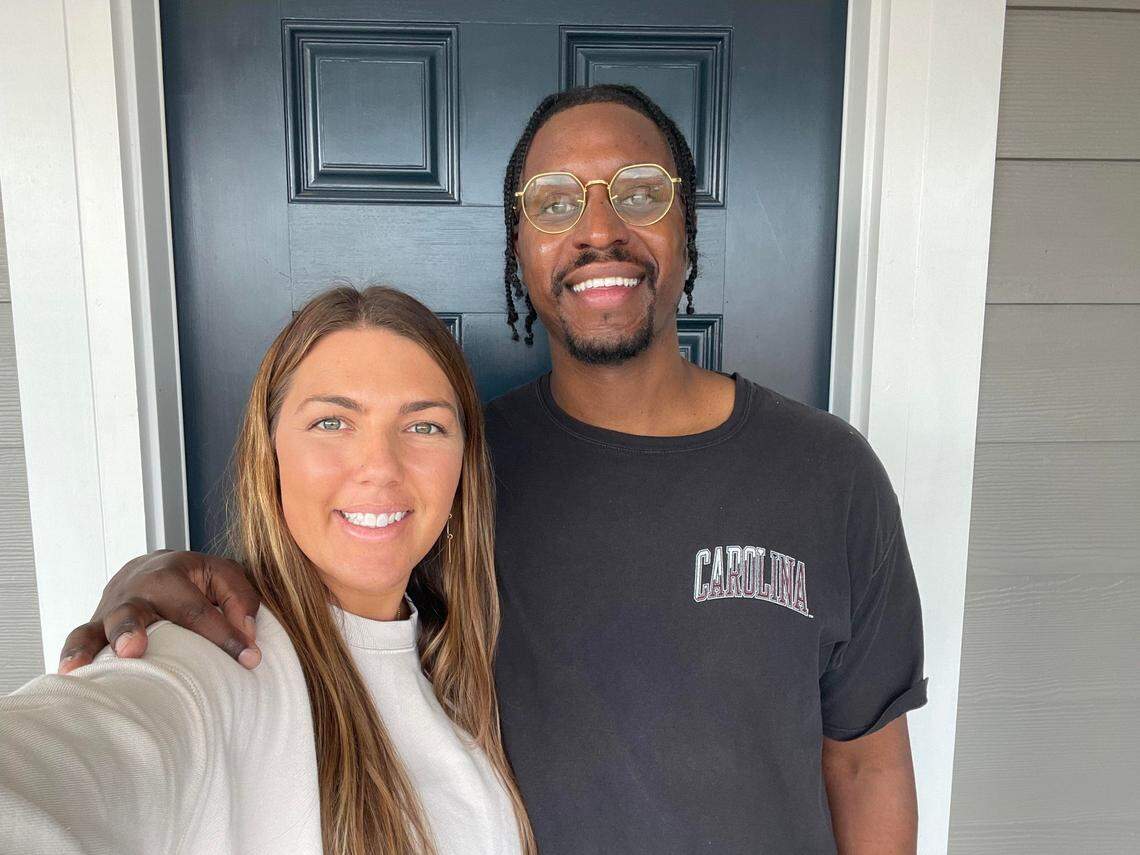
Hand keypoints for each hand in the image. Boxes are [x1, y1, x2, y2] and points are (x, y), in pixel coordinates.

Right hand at [57, 549, 261, 673]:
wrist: (155, 569)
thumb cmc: (196, 579)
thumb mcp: (225, 577)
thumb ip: (240, 601)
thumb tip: (245, 636)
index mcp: (171, 570)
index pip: (197, 607)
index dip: (223, 635)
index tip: (248, 660)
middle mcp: (136, 585)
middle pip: (132, 607)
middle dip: (131, 629)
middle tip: (133, 651)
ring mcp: (113, 605)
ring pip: (99, 623)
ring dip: (96, 645)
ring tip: (87, 666)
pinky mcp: (97, 623)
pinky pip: (80, 637)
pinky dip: (74, 654)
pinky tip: (71, 674)